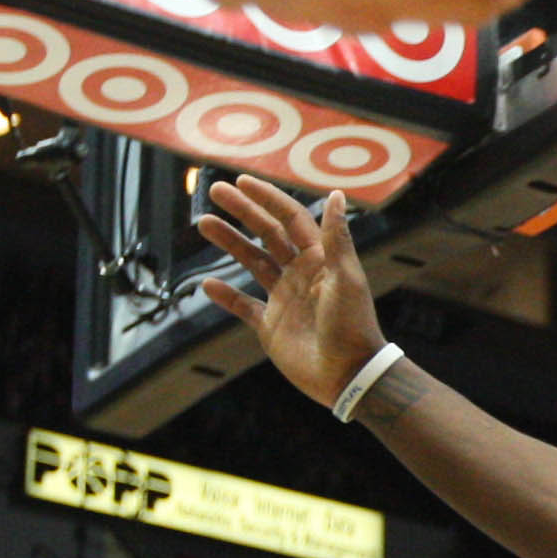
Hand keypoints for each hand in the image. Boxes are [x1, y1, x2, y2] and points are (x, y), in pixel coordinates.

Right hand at [196, 179, 391, 410]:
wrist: (348, 375)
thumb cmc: (352, 326)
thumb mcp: (346, 278)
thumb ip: (337, 237)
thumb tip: (337, 194)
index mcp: (319, 260)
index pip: (290, 219)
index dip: (267, 199)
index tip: (242, 181)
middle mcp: (300, 274)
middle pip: (267, 234)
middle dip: (242, 211)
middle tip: (215, 191)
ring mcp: (284, 298)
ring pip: (252, 262)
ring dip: (229, 242)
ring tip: (204, 223)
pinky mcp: (271, 325)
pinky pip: (243, 306)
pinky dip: (225, 295)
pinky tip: (207, 284)